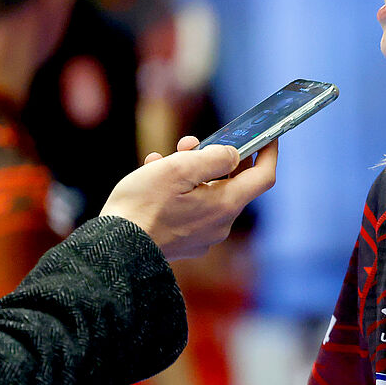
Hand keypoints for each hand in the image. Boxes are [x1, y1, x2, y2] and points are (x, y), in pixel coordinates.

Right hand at [99, 138, 277, 260]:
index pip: (263, 177)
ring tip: (162, 159)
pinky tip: (154, 178)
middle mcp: (220, 224)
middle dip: (215, 158)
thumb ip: (213, 158)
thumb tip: (232, 155)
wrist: (116, 249)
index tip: (268, 135)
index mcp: (225, 205)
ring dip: (191, 172)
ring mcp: (203, 236)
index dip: (269, 153)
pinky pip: (192, 209)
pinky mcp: (186, 242)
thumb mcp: (178, 169)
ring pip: (208, 194)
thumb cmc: (143, 206)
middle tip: (190, 143)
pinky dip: (179, 191)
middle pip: (232, 183)